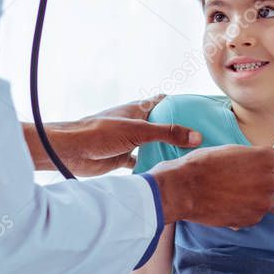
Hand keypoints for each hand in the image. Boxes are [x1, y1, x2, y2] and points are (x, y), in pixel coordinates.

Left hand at [22, 94, 201, 176]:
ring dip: (166, 149)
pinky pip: (141, 160)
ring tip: (189, 156)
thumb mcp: (138, 131)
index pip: (163, 102)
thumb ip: (167, 133)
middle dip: (177, 130)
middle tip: (201, 138)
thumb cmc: (100, 133)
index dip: (179, 103)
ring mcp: (129, 140)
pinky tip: (165, 171)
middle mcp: (135, 123)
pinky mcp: (122, 157)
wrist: (72, 151)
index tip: (199, 109)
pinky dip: (152, 164)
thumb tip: (197, 136)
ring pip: (152, 144)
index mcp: (138, 109)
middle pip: (160, 125)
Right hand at [151, 144, 273, 226]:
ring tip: (251, 195)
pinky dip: (253, 211)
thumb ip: (255, 158)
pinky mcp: (251, 219)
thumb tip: (268, 164)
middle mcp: (268, 181)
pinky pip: (261, 216)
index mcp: (265, 158)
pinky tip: (237, 204)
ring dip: (270, 200)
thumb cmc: (202, 165)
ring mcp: (261, 203)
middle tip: (266, 182)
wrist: (183, 189)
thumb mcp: (232, 151)